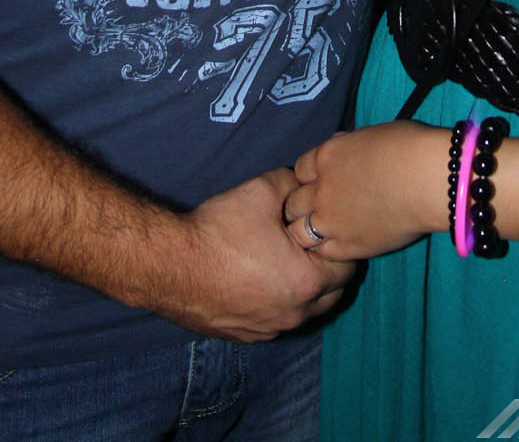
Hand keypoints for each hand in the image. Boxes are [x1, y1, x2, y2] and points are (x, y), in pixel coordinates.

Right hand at [154, 168, 354, 342]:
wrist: (170, 265)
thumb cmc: (220, 229)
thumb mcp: (263, 190)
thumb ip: (294, 184)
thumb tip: (304, 183)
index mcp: (308, 282)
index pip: (348, 266)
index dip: (338, 243)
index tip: (326, 229)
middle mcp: (294, 314)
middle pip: (332, 294)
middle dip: (328, 269)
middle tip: (312, 244)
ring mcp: (269, 330)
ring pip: (305, 312)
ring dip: (305, 290)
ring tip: (287, 261)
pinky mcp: (246, 336)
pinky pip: (276, 322)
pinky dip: (278, 303)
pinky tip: (261, 280)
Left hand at [284, 123, 449, 260]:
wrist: (428, 180)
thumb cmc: (408, 147)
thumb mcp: (368, 136)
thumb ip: (347, 148)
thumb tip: (342, 151)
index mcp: (326, 157)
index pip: (299, 169)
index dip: (310, 176)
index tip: (320, 180)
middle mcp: (321, 190)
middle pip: (293, 202)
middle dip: (302, 204)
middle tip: (319, 207)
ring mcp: (331, 221)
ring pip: (298, 232)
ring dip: (307, 229)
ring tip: (324, 229)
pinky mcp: (347, 246)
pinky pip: (322, 252)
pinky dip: (326, 249)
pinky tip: (338, 243)